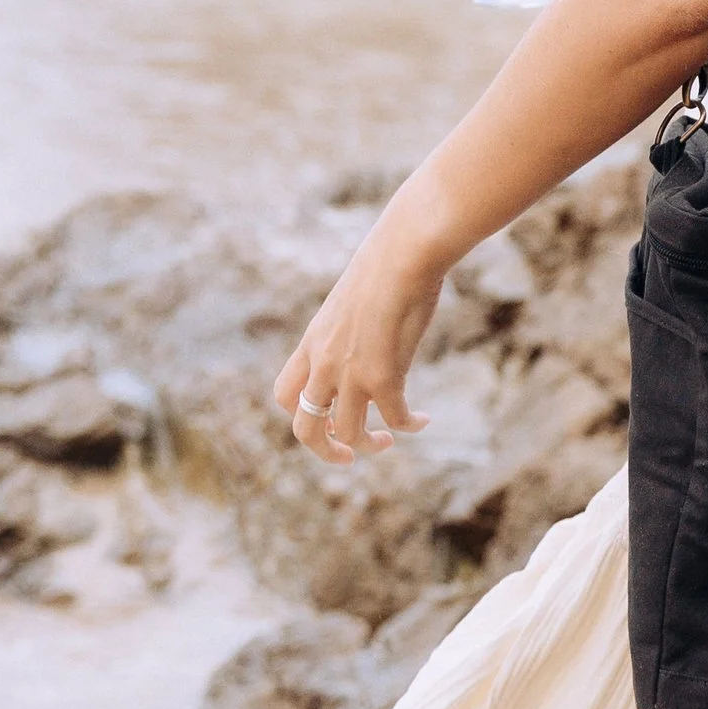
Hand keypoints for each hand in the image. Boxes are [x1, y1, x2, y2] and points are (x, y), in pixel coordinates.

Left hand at [271, 201, 445, 462]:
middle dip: (324, 450)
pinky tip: (422, 421)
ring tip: (388, 440)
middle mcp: (323, 363)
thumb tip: (369, 325)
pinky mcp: (383, 377)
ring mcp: (350, 373)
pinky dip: (408, 425)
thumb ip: (352, 324)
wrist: (403, 252)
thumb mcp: (353, 298)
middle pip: (304, 428)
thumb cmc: (386, 264)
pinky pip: (393, 418)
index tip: (329, 414)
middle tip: (347, 456)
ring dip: (369, 445)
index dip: (302, 413)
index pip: (285, 394)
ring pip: (348, 433)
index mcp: (313, 342)